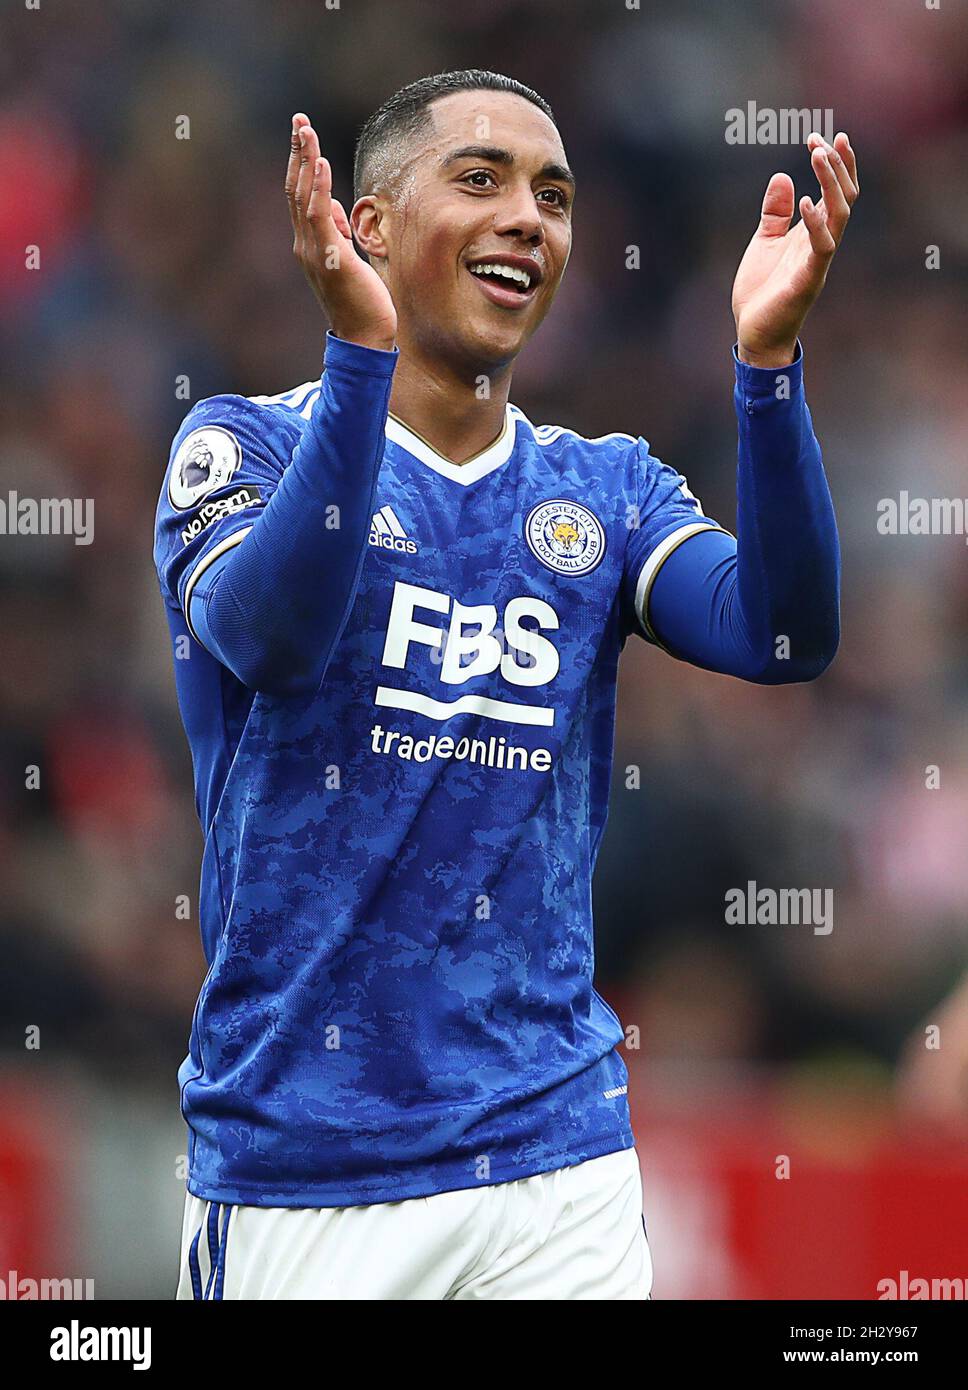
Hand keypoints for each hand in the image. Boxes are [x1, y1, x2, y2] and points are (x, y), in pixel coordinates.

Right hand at [285, 114, 396, 351]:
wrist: (364, 336)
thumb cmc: (360, 301)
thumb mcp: (348, 259)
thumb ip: (337, 232)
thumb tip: (333, 206)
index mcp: (309, 245)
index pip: (300, 197)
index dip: (300, 164)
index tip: (303, 134)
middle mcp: (305, 245)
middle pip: (295, 189)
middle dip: (297, 152)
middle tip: (299, 120)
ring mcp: (314, 251)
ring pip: (302, 197)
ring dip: (304, 160)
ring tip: (306, 130)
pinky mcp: (330, 256)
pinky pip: (319, 215)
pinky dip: (318, 186)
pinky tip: (320, 162)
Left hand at [732, 132, 858, 366]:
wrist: (755, 333)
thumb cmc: (762, 291)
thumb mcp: (764, 242)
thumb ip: (775, 213)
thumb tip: (781, 176)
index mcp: (813, 234)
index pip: (836, 193)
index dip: (836, 165)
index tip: (824, 136)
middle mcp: (821, 244)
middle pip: (844, 198)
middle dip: (835, 166)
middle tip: (819, 140)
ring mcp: (817, 261)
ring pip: (839, 215)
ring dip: (831, 183)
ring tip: (817, 156)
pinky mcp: (808, 279)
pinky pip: (821, 247)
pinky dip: (816, 223)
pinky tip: (807, 202)